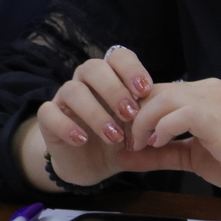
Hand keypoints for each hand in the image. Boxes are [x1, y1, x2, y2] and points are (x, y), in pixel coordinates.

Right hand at [32, 46, 154, 187]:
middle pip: (94, 68)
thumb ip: (152, 115)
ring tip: (114, 136)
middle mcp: (85, 81)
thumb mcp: (140, 127)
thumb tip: (172, 109)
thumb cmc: (120, 138)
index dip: (131, 69)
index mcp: (110, 76)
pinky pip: (49, 113)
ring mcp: (64, 98)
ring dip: (95, 113)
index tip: (146, 90)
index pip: (118, 56)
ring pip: (72, 90)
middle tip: (131, 114)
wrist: (92, 164)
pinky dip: (66, 125)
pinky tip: (82, 140)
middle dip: (114, 90)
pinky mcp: (48, 119)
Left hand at [121, 77, 220, 208]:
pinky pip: (178, 114)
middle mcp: (210, 89)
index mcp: (206, 94)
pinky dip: (160, 129)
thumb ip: (160, 154)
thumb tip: (122, 157)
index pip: (158, 90)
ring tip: (138, 144)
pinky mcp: (218, 119)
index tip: (123, 136)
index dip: (135, 111)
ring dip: (142, 122)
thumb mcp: (192, 157)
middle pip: (154, 90)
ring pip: (162, 97)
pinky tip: (157, 144)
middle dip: (132, 115)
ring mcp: (215, 101)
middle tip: (124, 141)